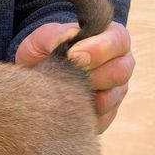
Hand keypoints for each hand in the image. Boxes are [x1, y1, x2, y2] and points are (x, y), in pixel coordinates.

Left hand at [15, 21, 133, 133]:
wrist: (33, 78)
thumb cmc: (43, 52)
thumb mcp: (43, 38)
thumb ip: (56, 35)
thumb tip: (69, 38)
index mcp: (109, 39)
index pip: (118, 40)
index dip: (99, 48)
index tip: (73, 54)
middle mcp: (118, 64)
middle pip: (121, 70)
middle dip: (93, 73)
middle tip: (68, 75)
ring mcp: (115, 91)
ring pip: (113, 97)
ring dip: (87, 95)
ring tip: (62, 91)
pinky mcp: (106, 115)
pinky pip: (101, 119)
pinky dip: (82, 114)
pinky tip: (64, 107)